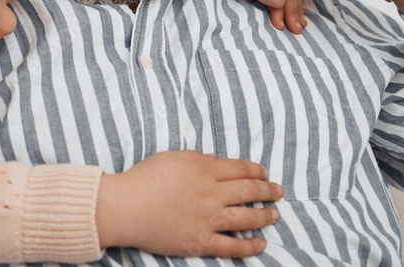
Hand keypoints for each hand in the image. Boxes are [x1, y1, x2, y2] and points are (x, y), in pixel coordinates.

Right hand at [96, 150, 282, 257]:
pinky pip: (232, 246)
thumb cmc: (144, 179)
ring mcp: (207, 219)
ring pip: (247, 217)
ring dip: (264, 216)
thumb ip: (196, 158)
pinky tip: (261, 243)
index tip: (264, 174)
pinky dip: (250, 246)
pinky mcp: (201, 241)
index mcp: (204, 170)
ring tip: (274, 215)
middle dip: (268, 190)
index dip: (256, 170)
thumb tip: (216, 159)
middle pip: (249, 191)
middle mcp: (211, 194)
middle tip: (278, 192)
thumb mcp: (171, 158)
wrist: (125, 207)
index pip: (240, 169)